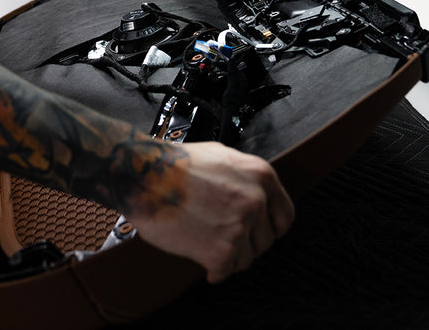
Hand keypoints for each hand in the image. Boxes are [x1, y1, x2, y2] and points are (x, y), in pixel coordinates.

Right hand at [126, 142, 294, 283]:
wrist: (144, 175)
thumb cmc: (174, 164)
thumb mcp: (222, 156)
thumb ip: (245, 177)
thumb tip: (257, 195)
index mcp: (261, 176)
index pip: (284, 217)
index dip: (269, 228)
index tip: (257, 234)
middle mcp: (256, 201)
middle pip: (265, 241)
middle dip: (245, 243)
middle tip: (222, 237)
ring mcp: (240, 226)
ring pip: (246, 259)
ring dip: (227, 256)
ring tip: (204, 240)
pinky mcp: (221, 250)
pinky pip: (225, 271)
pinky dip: (212, 269)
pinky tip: (199, 255)